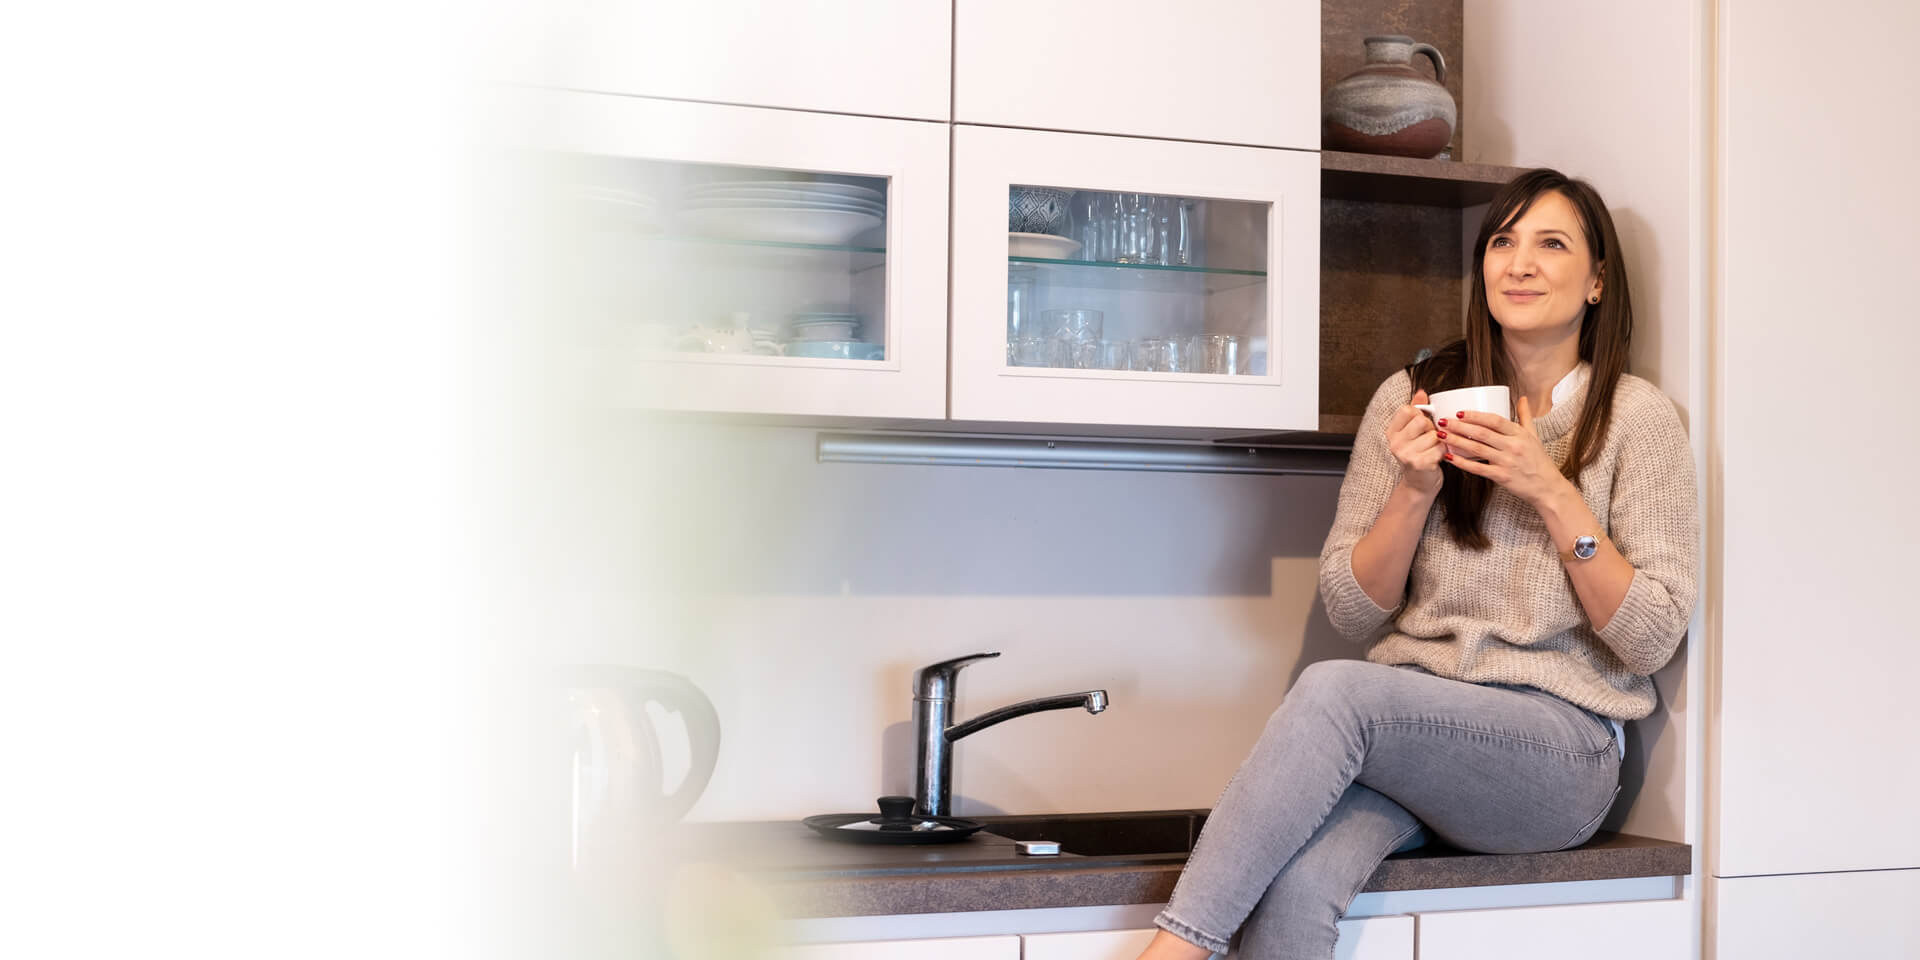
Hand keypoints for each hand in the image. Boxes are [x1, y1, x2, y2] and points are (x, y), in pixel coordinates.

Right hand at [1385, 389, 1444, 495]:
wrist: (1420, 484)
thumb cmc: (1419, 455)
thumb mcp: (1413, 432)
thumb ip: (1416, 411)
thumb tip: (1421, 392)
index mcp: (1391, 432)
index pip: (1408, 410)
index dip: (1419, 415)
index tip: (1420, 427)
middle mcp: (1395, 443)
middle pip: (1422, 421)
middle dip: (1431, 429)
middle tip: (1428, 440)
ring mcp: (1406, 454)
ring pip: (1434, 434)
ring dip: (1439, 442)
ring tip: (1432, 450)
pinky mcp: (1419, 463)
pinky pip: (1440, 447)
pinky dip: (1443, 452)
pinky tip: (1437, 458)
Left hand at [1438, 395, 1573, 507]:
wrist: (1547, 487)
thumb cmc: (1539, 461)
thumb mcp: (1534, 436)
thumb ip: (1526, 416)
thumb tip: (1523, 398)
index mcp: (1519, 434)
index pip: (1495, 420)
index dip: (1476, 415)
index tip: (1459, 412)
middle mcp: (1513, 446)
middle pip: (1482, 433)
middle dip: (1459, 426)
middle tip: (1442, 421)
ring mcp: (1507, 462)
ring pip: (1477, 449)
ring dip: (1456, 441)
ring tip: (1441, 435)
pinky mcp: (1502, 476)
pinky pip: (1478, 468)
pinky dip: (1462, 462)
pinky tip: (1449, 457)